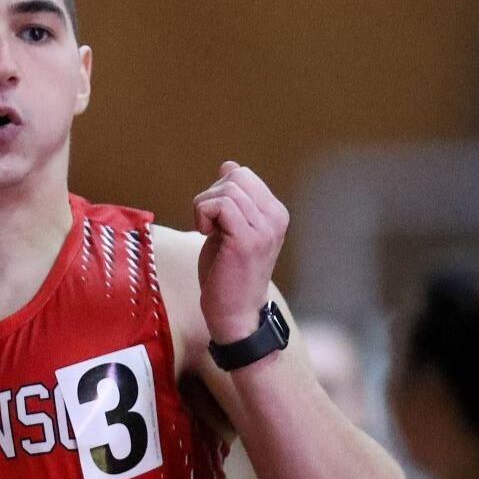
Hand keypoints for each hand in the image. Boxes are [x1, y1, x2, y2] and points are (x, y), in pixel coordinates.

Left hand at [194, 162, 289, 343]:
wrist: (235, 313)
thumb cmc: (227, 274)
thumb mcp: (230, 229)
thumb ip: (232, 199)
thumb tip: (229, 165)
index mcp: (275, 212)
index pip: (243, 175)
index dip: (219, 191)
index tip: (215, 219)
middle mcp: (275, 217)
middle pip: (235, 177)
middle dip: (210, 196)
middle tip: (208, 224)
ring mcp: (264, 228)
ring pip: (226, 189)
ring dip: (204, 207)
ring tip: (207, 231)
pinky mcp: (246, 239)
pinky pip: (219, 205)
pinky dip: (202, 215)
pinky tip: (205, 235)